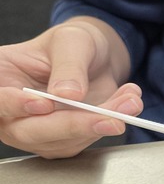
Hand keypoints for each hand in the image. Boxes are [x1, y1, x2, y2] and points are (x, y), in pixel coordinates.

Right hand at [0, 18, 141, 157]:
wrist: (95, 57)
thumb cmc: (74, 44)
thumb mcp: (72, 41)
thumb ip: (68, 66)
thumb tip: (66, 95)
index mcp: (0, 77)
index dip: (15, 105)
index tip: (43, 104)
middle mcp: (11, 110)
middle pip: (29, 131)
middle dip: (71, 126)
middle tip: (107, 118)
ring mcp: (34, 129)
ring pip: (61, 141)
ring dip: (99, 124)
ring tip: (130, 100)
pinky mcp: (61, 140)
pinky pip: (83, 141)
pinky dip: (108, 124)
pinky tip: (128, 103)